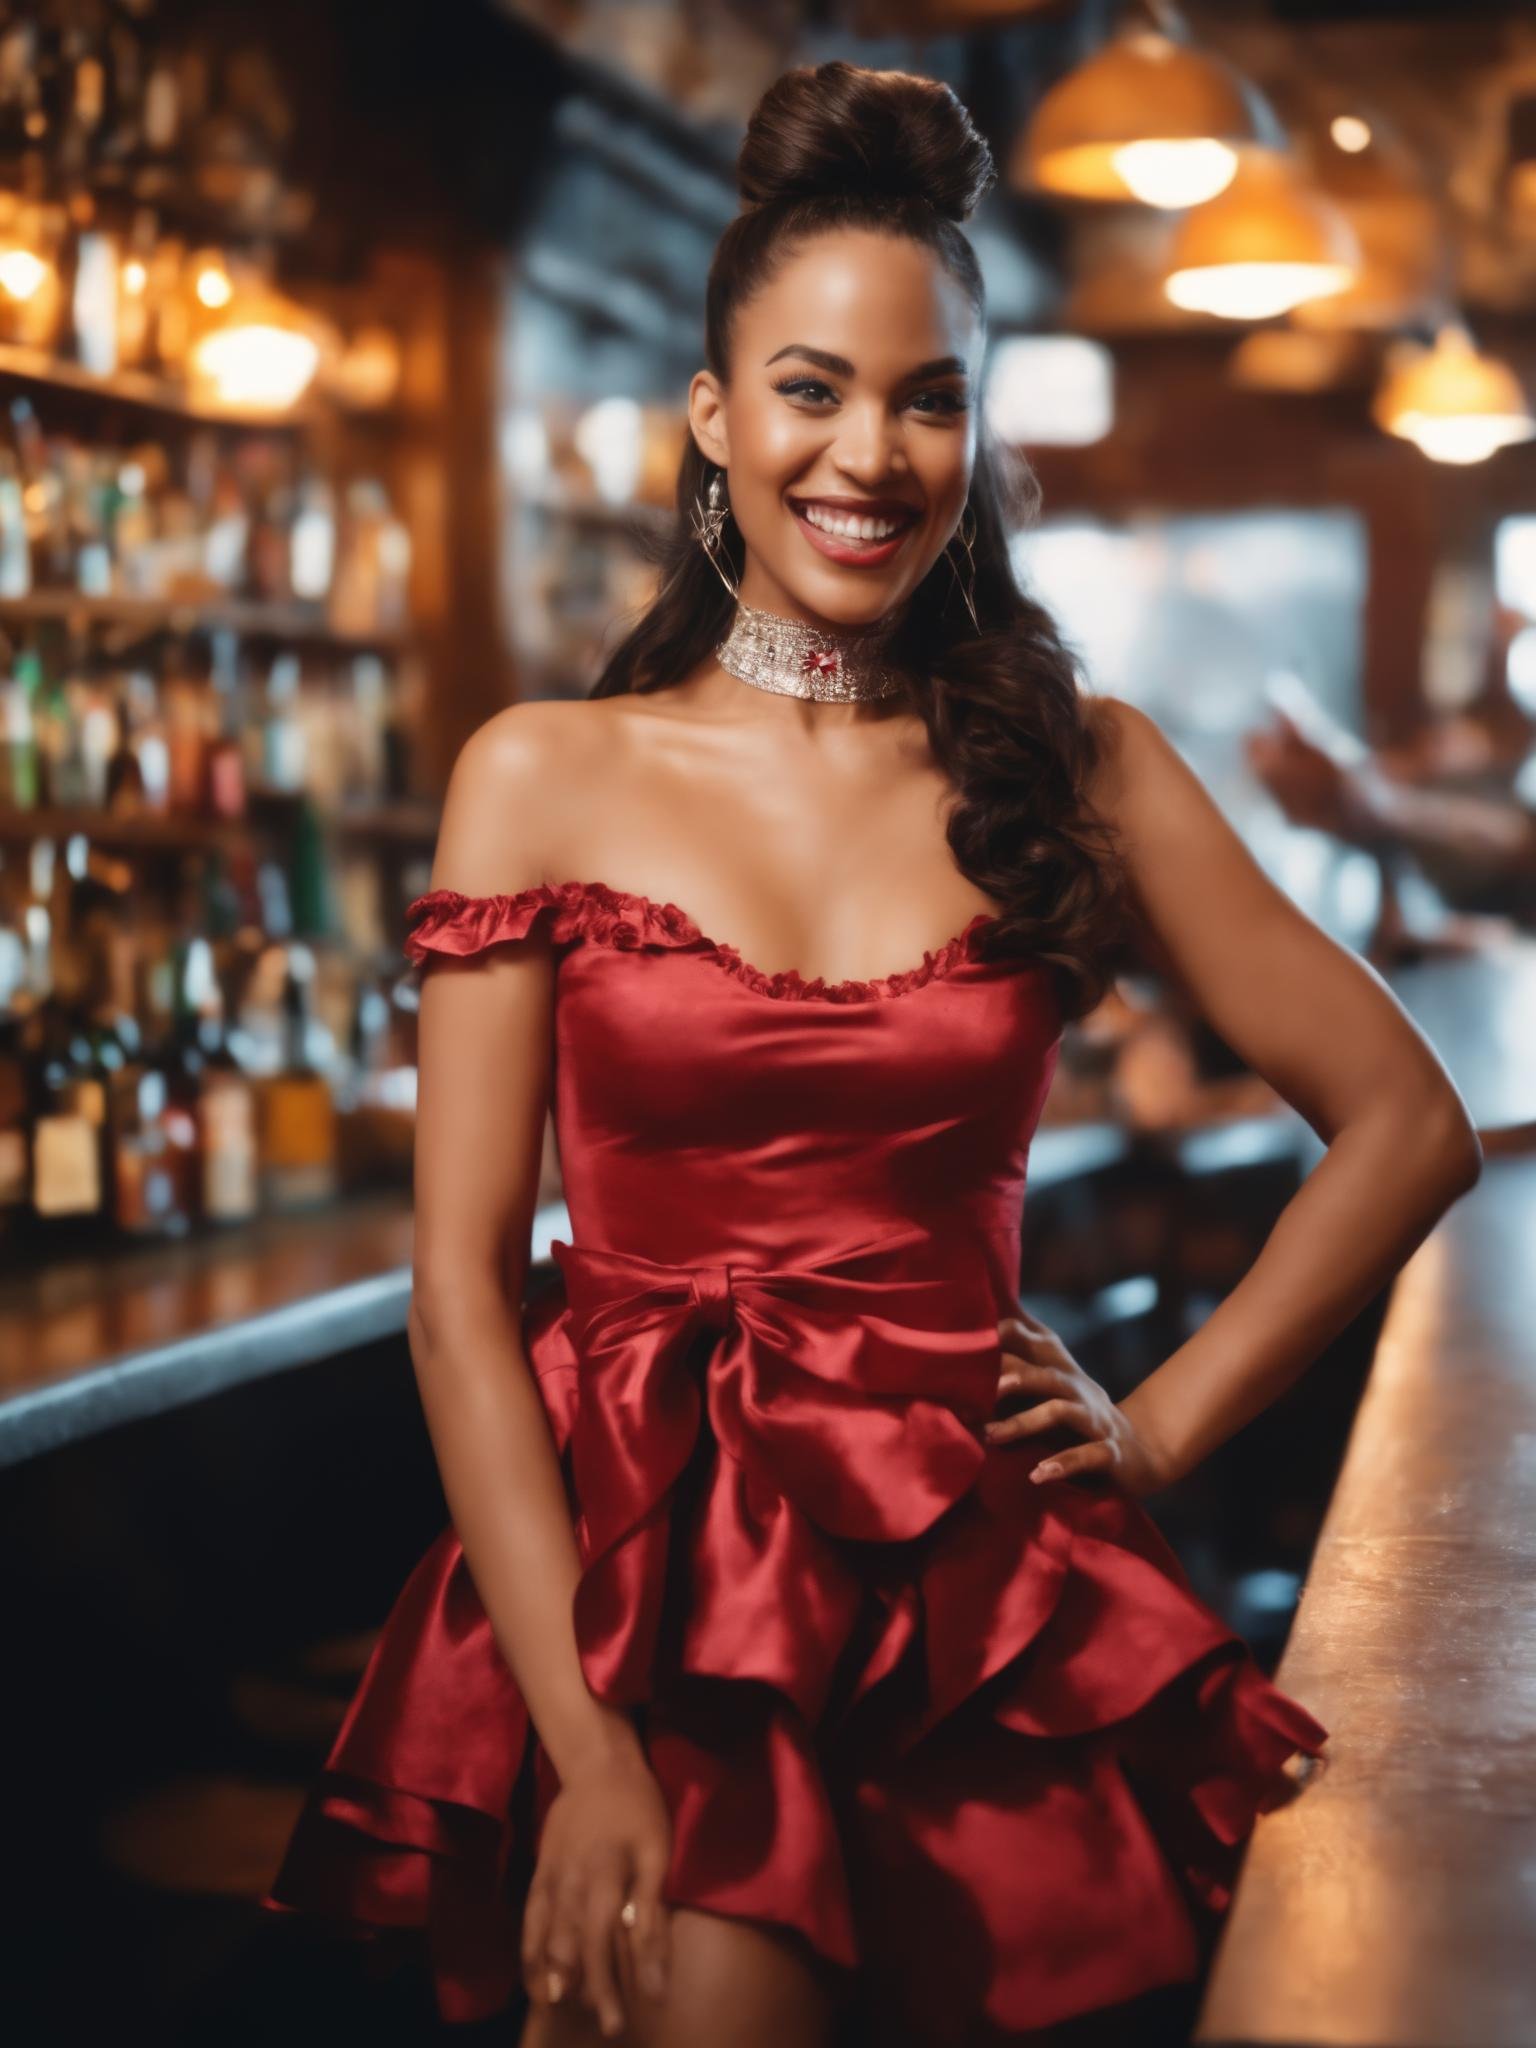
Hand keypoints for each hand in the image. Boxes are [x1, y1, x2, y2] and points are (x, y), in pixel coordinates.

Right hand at [521, 1735, 672, 2036]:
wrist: (596, 1763)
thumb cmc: (637, 1808)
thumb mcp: (657, 1855)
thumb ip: (651, 1915)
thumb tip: (656, 1975)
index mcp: (600, 1878)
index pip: (598, 1945)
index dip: (607, 1987)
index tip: (618, 2023)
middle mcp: (567, 1884)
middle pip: (569, 1949)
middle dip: (585, 1991)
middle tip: (604, 2026)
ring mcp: (548, 1879)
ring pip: (542, 1939)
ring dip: (551, 1977)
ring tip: (560, 2007)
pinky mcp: (539, 1873)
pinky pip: (529, 1920)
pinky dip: (530, 1953)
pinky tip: (536, 1978)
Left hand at [986, 1309, 1175, 1498]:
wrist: (1145, 1451)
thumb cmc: (1080, 1423)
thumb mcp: (1050, 1396)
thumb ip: (1017, 1380)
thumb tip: (963, 1367)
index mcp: (1064, 1373)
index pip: (1039, 1342)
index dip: (1011, 1333)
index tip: (973, 1336)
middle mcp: (1079, 1390)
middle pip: (1045, 1374)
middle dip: (1013, 1376)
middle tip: (975, 1386)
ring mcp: (1096, 1420)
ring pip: (1060, 1412)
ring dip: (1022, 1423)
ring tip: (990, 1435)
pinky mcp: (1111, 1452)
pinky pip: (1088, 1455)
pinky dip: (1063, 1464)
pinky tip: (1038, 1474)